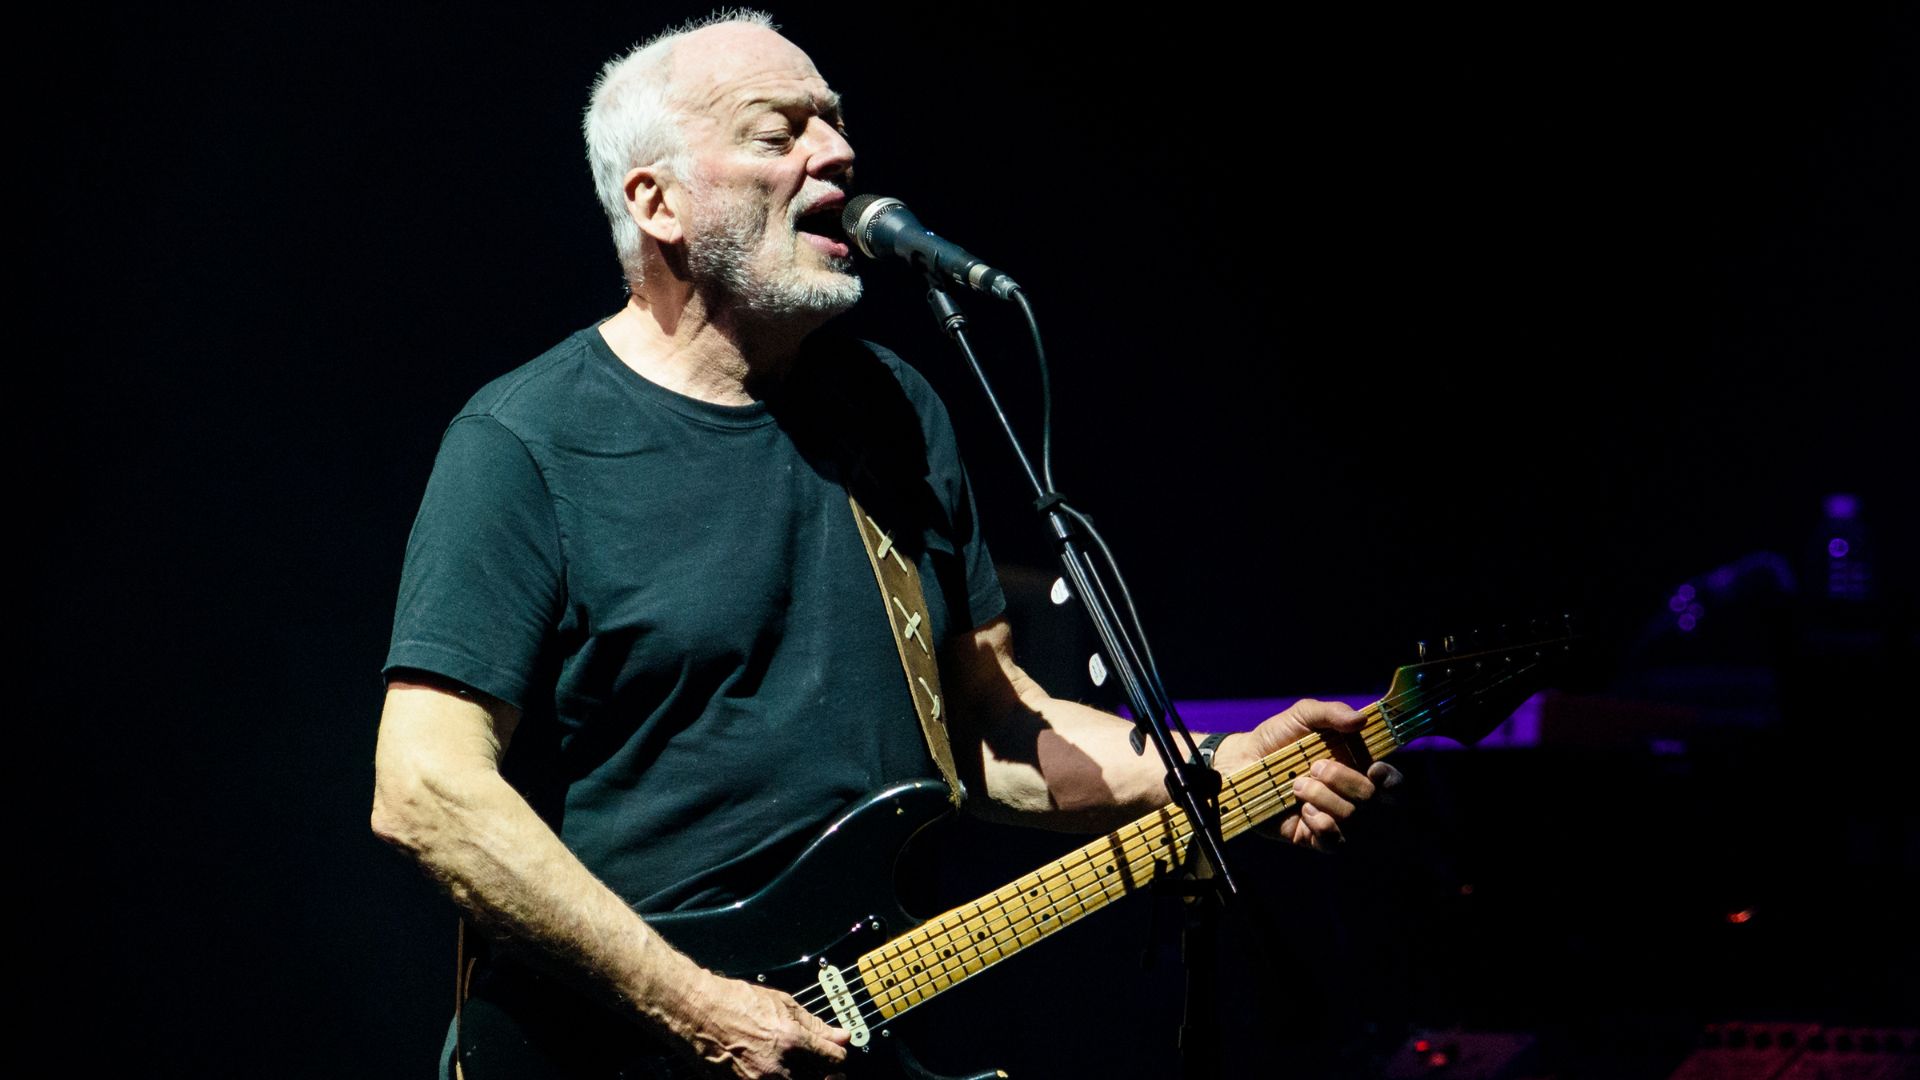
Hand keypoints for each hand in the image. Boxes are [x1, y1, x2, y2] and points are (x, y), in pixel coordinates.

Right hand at [678, 973, 850, 1078]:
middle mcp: (779, 1067)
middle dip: (826, 1075)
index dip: (838, 1056)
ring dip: (804, 1079)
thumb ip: (815, 1025)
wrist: (697, 1013)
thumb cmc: (736, 1002)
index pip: (835, 1060)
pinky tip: (776, 1073)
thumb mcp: (782, 1003)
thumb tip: (841, 1036)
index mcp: (792, 1041)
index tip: (834, 1053)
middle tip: (824, 1070)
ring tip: (798, 1071)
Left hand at [1212, 698, 1402, 851]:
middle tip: (1314, 767)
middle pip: (1374, 801)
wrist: (1241, 763)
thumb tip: (1360, 719)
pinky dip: (1322, 825)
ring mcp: (1335, 819)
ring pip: (1354, 821)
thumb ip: (1332, 713)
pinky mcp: (1315, 838)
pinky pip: (1335, 843)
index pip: (1393, 783)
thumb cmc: (1276, 737)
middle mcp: (1352, 796)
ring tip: (1297, 786)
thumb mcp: (1302, 715)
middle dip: (1344, 780)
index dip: (1391, 780)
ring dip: (1325, 799)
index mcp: (1357, 767)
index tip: (1373, 768)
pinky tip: (1304, 811)